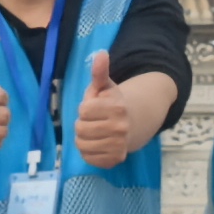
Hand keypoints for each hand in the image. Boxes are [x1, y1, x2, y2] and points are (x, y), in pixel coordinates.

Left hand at [71, 48, 135, 170]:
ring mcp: (118, 146)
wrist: (133, 124)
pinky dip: (88, 152)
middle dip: (83, 124)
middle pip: (80, 129)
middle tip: (94, 121)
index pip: (83, 111)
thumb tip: (101, 53)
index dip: (85, 108)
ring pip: (82, 145)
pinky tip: (98, 144)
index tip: (95, 108)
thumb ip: (99, 72)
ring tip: (94, 132)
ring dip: (83, 138)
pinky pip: (88, 158)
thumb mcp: (105, 86)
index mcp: (117, 107)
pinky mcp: (115, 160)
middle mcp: (120, 128)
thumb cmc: (112, 103)